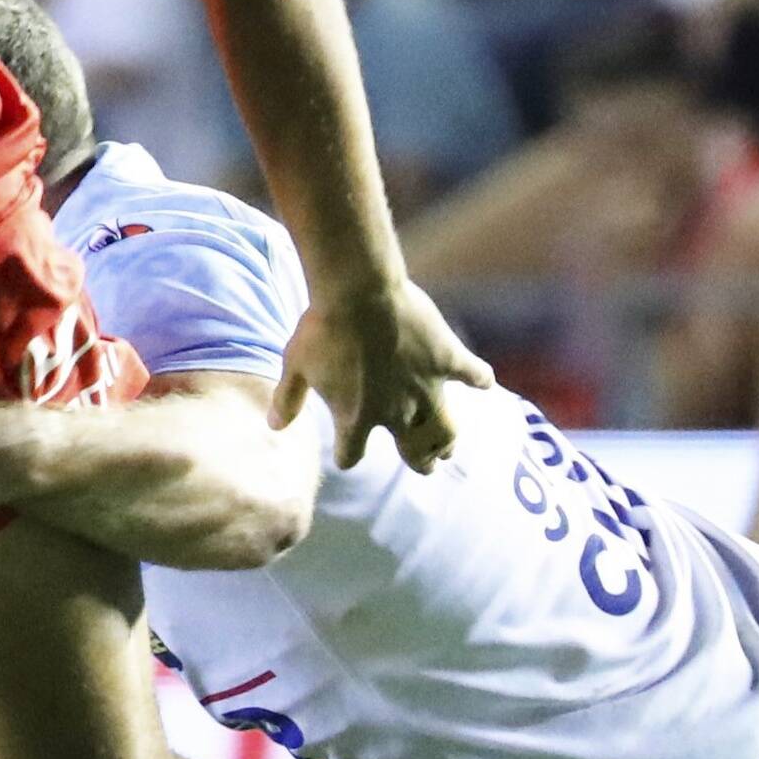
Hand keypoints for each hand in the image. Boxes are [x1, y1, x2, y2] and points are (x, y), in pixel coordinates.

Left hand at [279, 269, 485, 469]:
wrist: (357, 292)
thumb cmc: (322, 329)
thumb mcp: (295, 366)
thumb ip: (287, 399)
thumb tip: (273, 426)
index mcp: (356, 420)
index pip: (351, 456)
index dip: (348, 455)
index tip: (347, 452)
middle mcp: (396, 413)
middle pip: (413, 453)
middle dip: (421, 462)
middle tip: (428, 465)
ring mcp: (425, 388)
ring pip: (445, 428)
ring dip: (447, 440)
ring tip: (450, 446)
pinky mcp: (445, 359)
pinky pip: (471, 374)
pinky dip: (479, 378)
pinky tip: (484, 382)